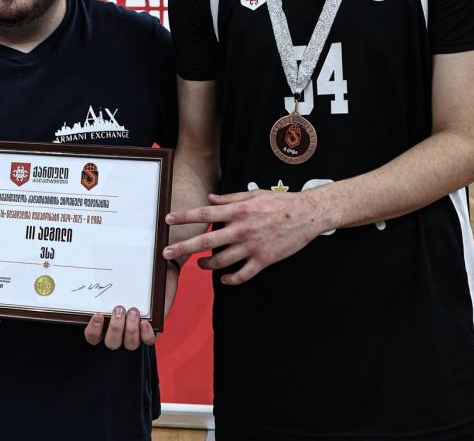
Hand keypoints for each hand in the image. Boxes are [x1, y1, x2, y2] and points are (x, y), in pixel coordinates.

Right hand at [83, 265, 177, 348]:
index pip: (92, 336)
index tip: (97, 315)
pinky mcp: (151, 330)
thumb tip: (128, 253)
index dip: (93, 331)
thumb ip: (117, 269)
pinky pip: (149, 341)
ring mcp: (136, 332)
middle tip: (119, 308)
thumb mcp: (124, 273)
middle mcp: (119, 330)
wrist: (159, 273)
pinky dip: (146, 334)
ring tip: (134, 310)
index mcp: (106, 321)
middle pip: (111, 342)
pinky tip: (146, 321)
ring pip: (129, 344)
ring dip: (131, 330)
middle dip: (116, 328)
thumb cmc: (135, 275)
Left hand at [162, 189, 324, 284]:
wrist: (307, 215)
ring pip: (221, 261)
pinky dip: (230, 279)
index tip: (168, 219)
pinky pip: (242, 275)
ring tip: (199, 264)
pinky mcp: (264, 260)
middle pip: (206, 241)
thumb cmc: (279, 202)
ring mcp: (252, 247)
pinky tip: (224, 279)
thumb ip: (230, 198)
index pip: (205, 214)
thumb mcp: (253, 194)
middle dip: (183, 247)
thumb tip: (209, 199)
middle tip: (166, 253)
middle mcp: (241, 229)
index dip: (184, 217)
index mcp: (238, 211)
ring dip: (206, 264)